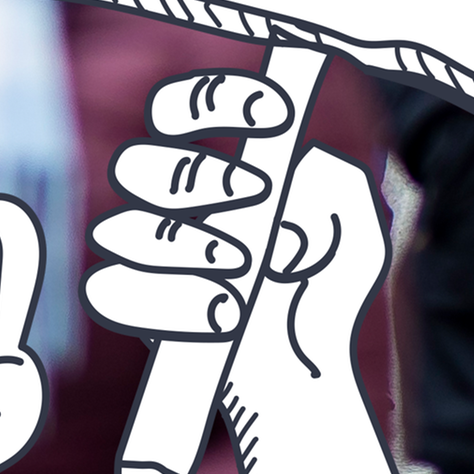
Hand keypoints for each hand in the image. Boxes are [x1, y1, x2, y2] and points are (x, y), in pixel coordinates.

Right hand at [88, 73, 413, 473]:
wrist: (308, 373)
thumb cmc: (322, 294)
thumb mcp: (355, 232)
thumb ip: (335, 183)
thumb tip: (300, 159)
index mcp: (210, 174)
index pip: (182, 112)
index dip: (215, 100)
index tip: (274, 113)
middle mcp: (168, 211)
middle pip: (138, 166)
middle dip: (197, 175)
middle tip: (257, 193)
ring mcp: (146, 263)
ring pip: (123, 231)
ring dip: (188, 245)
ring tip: (246, 268)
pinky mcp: (135, 312)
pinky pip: (117, 294)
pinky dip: (178, 302)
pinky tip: (228, 313)